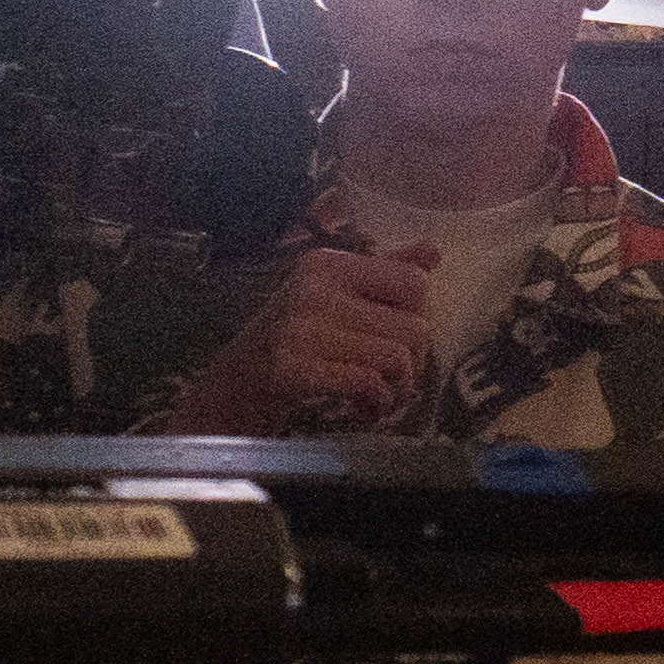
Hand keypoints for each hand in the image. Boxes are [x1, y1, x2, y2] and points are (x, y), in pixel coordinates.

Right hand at [168, 244, 431, 433]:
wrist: (230, 388)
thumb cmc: (293, 340)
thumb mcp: (334, 297)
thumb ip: (383, 273)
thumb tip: (434, 252)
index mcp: (327, 263)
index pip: (413, 282)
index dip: (419, 318)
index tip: (398, 339)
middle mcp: (313, 289)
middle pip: (414, 326)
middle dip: (414, 363)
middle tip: (393, 380)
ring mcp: (299, 328)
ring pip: (396, 358)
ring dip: (397, 389)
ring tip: (379, 398)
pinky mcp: (291, 368)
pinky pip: (367, 383)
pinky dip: (376, 404)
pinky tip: (363, 411)